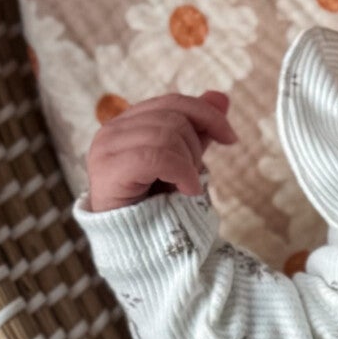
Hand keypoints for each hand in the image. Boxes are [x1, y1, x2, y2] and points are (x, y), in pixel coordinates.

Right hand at [86, 89, 236, 210]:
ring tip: (184, 186)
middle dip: (195, 148)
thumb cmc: (158, 201)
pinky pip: (156, 156)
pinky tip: (186, 191)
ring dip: (187, 164)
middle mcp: (112, 130)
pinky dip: (181, 173)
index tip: (231, 139)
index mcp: (129, 122)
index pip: (173, 102)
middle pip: (172, 118)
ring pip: (166, 135)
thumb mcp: (185, 159)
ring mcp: (106, 148)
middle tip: (192, 177)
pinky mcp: (108, 169)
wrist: (138, 242)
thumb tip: (221, 96)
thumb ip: (197, 128)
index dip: (206, 115)